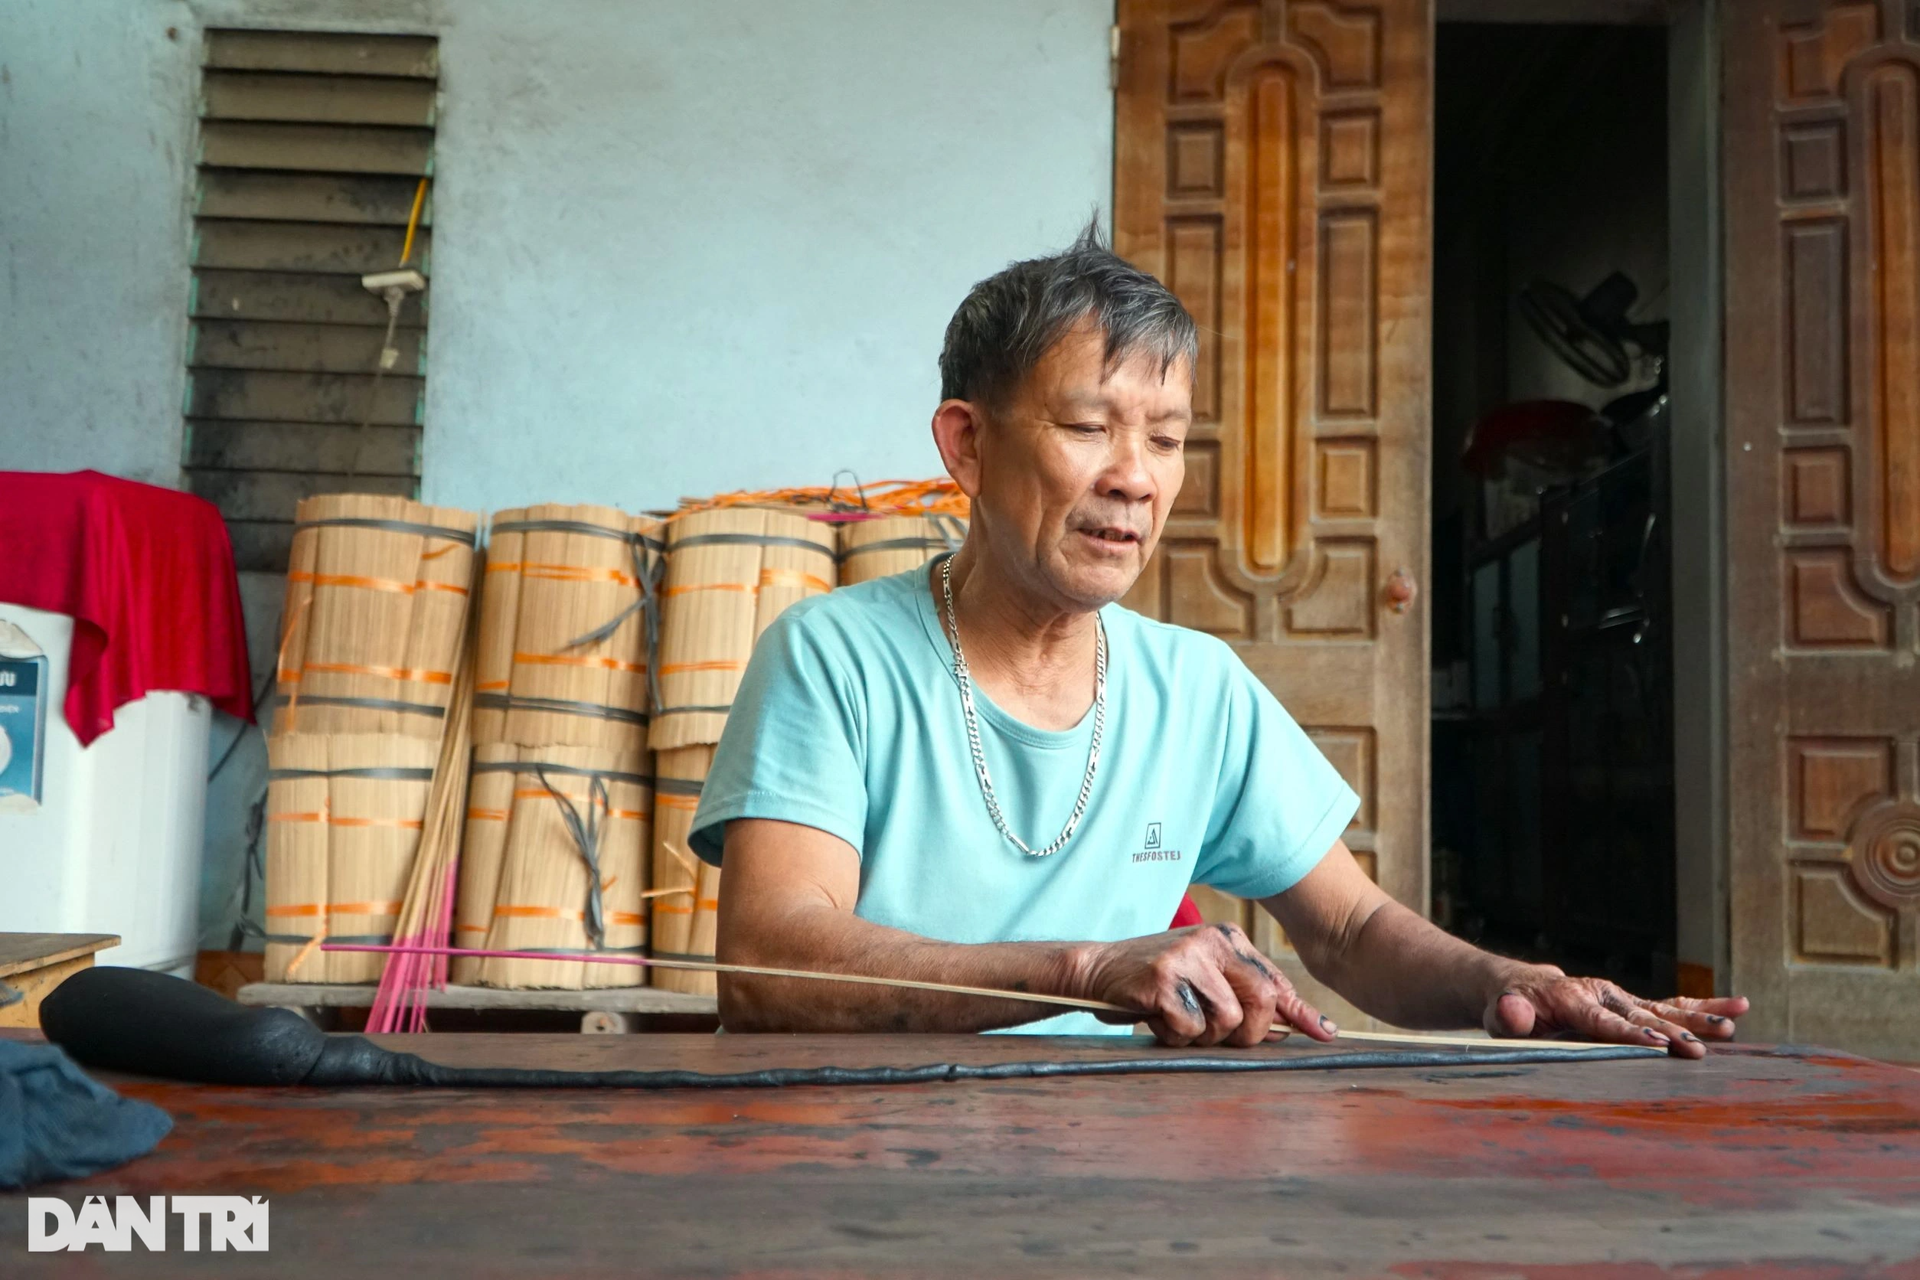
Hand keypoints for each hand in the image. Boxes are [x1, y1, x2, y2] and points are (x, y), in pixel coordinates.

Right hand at [1070, 923, 1335, 1047]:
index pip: (1274, 981)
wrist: (1096, 969)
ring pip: (1227, 1022)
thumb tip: (1296, 1026)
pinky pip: (1190, 1028)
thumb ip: (1244, 994)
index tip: (1325, 1035)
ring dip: (1201, 1035)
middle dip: (1246, 1035)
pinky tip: (1155, 1016)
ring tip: (1175, 1017)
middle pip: (1261, 1004)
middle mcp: (1213, 942)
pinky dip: (1173, 1034)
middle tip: (1214, 1035)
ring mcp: (1188, 958)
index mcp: (1227, 939)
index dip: (1299, 1013)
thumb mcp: (1204, 977)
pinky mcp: (1164, 980)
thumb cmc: (1154, 979)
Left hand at [1484, 966, 1750, 1059]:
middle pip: (1642, 1015)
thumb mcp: (1500, 1011)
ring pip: (1664, 1008)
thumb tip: (1511, 1013)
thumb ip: (1507, 1015)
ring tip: (1731, 1025)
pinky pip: (1671, 1004)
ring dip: (1697, 1018)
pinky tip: (1737, 1009)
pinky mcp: (1632, 1005)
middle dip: (1671, 1032)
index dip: (1629, 1032)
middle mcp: (1602, 993)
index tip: (1656, 1043)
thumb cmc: (1510, 1007)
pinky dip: (1703, 1006)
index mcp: (1572, 998)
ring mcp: (1621, 998)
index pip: (1603, 1020)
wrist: (1520, 988)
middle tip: (1699, 1048)